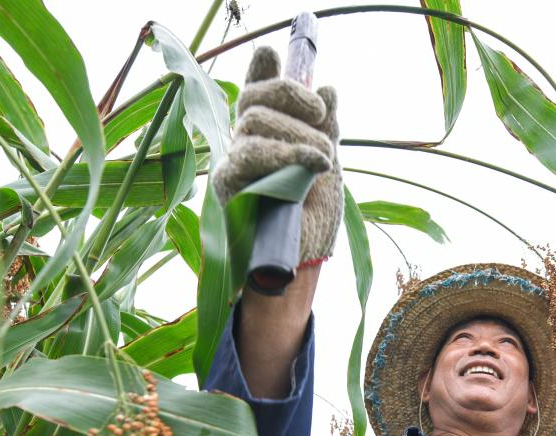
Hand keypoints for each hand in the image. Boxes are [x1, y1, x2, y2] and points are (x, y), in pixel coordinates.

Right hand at [212, 46, 342, 264]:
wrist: (303, 263)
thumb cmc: (312, 220)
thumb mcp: (327, 166)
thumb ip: (324, 128)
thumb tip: (327, 86)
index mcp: (268, 138)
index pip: (257, 93)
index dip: (261, 71)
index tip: (272, 53)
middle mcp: (244, 145)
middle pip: (252, 98)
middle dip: (291, 95)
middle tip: (322, 112)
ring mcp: (234, 163)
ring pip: (254, 121)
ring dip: (298, 133)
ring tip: (324, 159)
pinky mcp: (228, 184)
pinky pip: (251, 153)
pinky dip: (288, 151)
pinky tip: (316, 161)